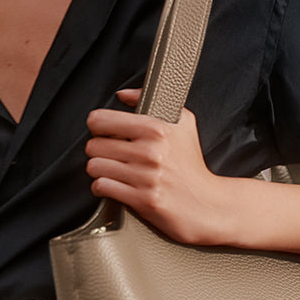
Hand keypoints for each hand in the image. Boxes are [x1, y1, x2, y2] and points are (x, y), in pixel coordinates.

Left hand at [85, 89, 233, 244]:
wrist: (206, 204)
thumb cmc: (191, 164)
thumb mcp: (182, 123)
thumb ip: (151, 102)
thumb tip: (123, 95)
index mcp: (156, 129)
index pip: (100, 120)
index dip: (98, 126)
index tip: (105, 133)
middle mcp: (150, 152)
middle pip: (93, 145)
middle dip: (98, 151)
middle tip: (111, 155)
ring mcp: (145, 177)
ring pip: (94, 166)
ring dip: (99, 170)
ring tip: (113, 170)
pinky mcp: (142, 199)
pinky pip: (102, 186)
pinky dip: (102, 187)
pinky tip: (115, 185)